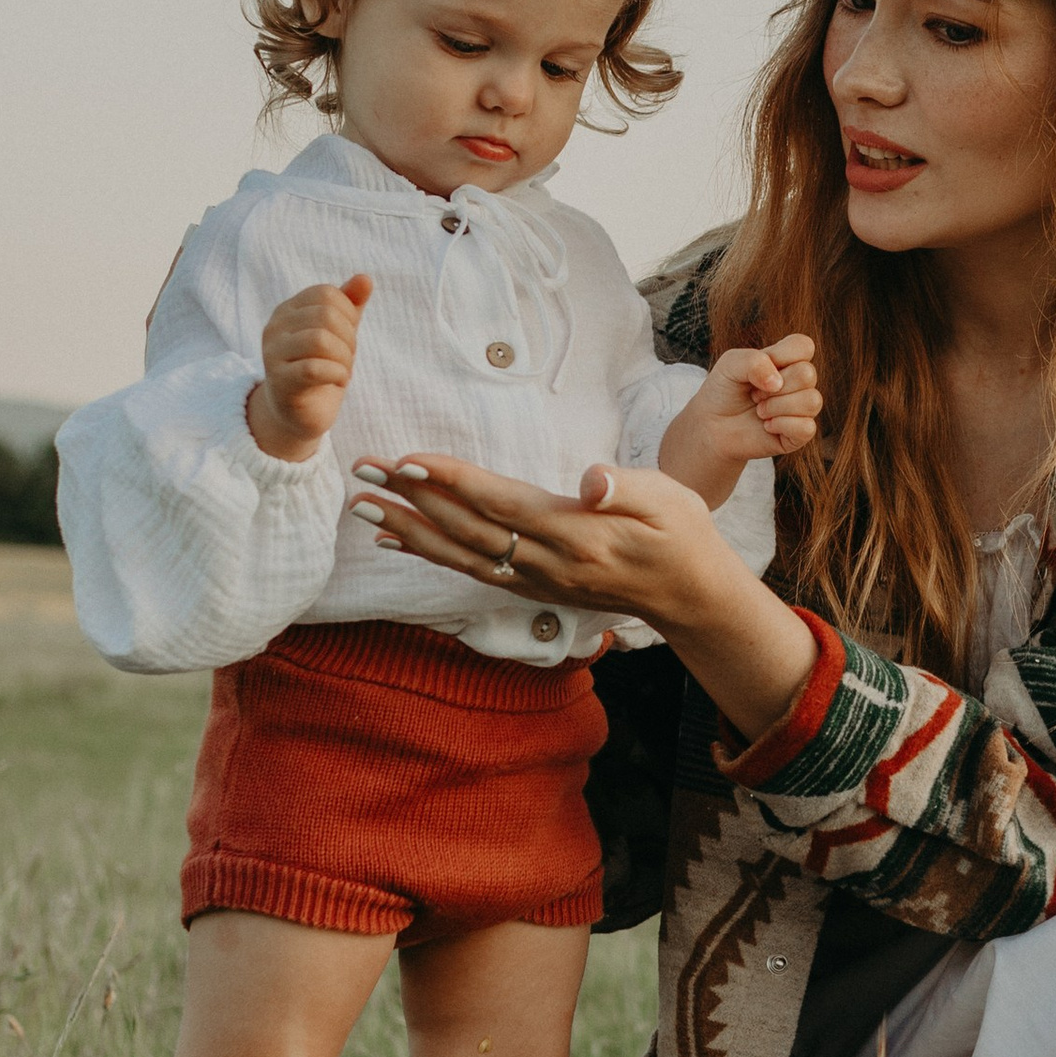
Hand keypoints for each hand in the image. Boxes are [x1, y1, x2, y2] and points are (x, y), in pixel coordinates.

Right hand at [248, 273, 370, 460]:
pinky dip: (337, 373)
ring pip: (320, 340)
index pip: (326, 294)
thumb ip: (350, 305)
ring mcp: (273, 354)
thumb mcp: (339, 333)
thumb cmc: (320, 367)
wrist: (299, 413)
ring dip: (344, 358)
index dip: (348, 314)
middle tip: (346, 358)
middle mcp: (275, 327)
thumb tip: (365, 278)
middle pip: (325, 315)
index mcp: (288, 310)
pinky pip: (314, 369)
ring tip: (343, 370)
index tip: (348, 336)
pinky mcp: (280, 382)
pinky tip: (340, 380)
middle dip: (348, 338)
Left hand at [348, 452, 818, 742]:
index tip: (410, 461)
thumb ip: (626, 488)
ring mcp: (537, 579)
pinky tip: (399, 536)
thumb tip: (592, 480)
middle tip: (364, 470)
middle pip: (468, 528)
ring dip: (409, 528)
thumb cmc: (683, 534)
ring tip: (364, 504)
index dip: (454, 482)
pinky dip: (430, 553)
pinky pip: (471, 570)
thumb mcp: (670, 500)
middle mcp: (548, 561)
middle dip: (412, 499)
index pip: (503, 503)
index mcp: (577, 532)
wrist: (691, 595)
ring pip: (460, 554)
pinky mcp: (532, 586)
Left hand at [657, 333, 821, 504]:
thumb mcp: (730, 364)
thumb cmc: (724, 391)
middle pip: (807, 374)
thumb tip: (777, 383)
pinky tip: (767, 426)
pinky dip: (781, 425)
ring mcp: (801, 409)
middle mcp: (799, 383)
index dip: (782, 356)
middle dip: (773, 387)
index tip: (758, 369)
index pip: (805, 346)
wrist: (712, 425)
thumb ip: (753, 361)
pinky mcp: (799, 434)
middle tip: (755, 395)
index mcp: (787, 360)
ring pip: (812, 401)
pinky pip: (807, 427)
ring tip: (760, 411)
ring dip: (777, 407)